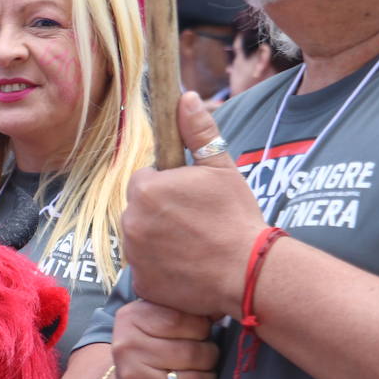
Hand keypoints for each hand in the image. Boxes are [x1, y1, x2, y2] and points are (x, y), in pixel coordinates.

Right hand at [111, 300, 219, 378]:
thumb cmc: (154, 357)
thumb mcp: (160, 325)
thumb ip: (184, 311)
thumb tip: (221, 306)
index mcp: (130, 319)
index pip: (182, 318)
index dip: (201, 331)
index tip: (192, 338)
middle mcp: (126, 348)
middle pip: (194, 352)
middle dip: (207, 360)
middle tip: (195, 364)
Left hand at [122, 92, 266, 316]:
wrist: (247, 271)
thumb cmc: (236, 217)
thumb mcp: (221, 168)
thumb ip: (199, 132)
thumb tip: (185, 98)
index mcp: (146, 188)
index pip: (144, 179)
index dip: (167, 186)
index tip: (190, 197)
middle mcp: (131, 220)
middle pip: (139, 209)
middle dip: (160, 212)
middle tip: (195, 222)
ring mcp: (134, 254)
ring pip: (140, 237)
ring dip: (158, 238)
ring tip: (193, 243)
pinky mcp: (141, 281)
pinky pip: (145, 267)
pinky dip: (160, 267)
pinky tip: (187, 265)